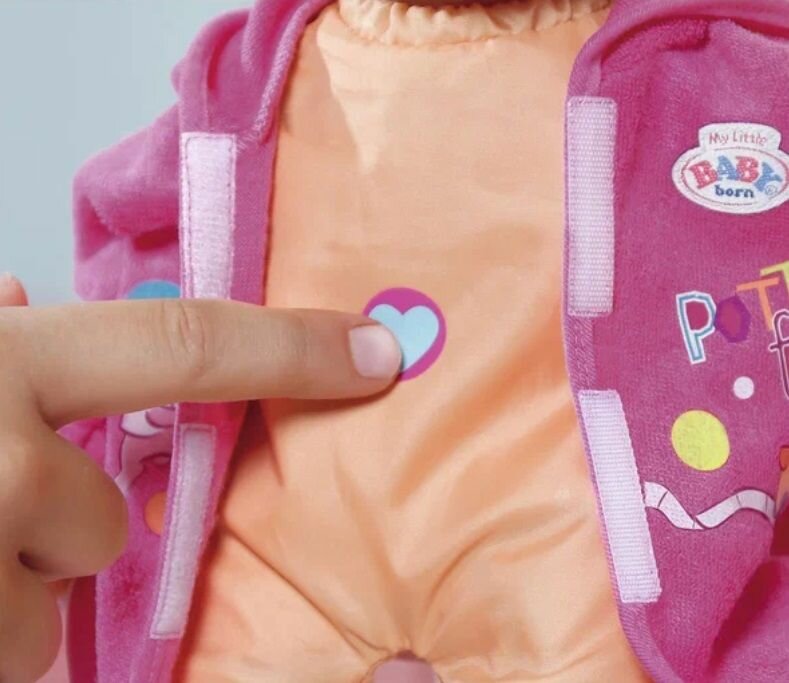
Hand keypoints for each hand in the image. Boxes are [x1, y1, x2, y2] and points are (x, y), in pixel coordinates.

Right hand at [0, 275, 400, 681]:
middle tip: (6, 501)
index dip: (291, 352)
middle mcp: (8, 461)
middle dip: (80, 523)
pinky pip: (23, 649)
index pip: (189, 349)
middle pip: (117, 517)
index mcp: (12, 364)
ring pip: (65, 596)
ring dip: (25, 580)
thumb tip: (23, 297)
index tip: (375, 354)